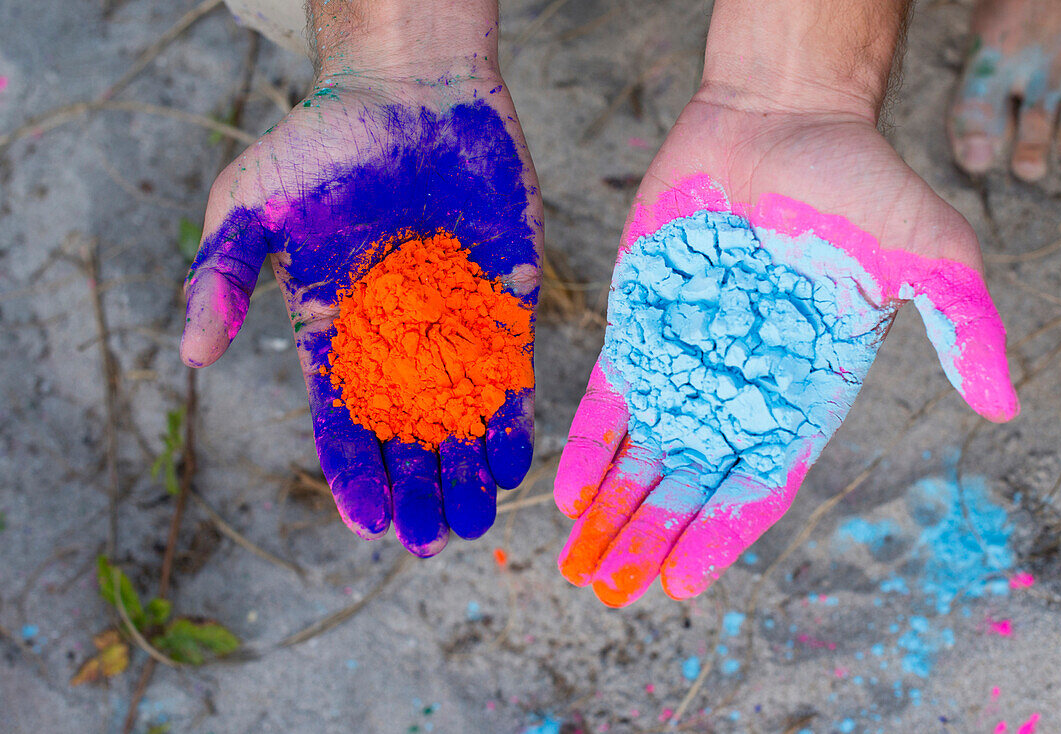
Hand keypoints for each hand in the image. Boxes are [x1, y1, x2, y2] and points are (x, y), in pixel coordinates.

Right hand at [180, 57, 541, 555]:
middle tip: (429, 538)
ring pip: (462, 415)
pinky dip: (512, 415)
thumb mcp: (251, 206)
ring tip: (473, 521)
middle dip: (417, 486)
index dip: (354, 471)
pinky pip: (511, 370)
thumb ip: (220, 276)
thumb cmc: (323, 143)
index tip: (367, 522)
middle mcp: (397, 342)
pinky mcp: (506, 299)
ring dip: (467, 470)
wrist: (409, 89)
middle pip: (408, 434)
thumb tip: (193, 357)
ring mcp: (456, 324)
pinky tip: (512, 460)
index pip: (342, 419)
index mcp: (334, 333)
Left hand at [554, 92, 1017, 605]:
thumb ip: (963, 326)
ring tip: (580, 566)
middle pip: (688, 485)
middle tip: (611, 590)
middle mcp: (740, 390)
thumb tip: (1002, 406)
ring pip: (640, 455)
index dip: (716, 536)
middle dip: (649, 538)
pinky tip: (566, 494)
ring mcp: (685, 360)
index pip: (757, 485)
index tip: (677, 583)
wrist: (781, 117)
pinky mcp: (640, 325)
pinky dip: (585, 447)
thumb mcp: (930, 252)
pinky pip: (607, 401)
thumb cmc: (858, 182)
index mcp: (803, 394)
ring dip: (610, 511)